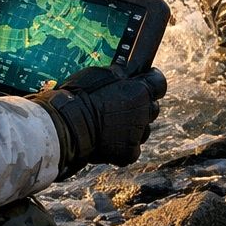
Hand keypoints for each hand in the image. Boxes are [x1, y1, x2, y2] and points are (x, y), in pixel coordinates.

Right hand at [32, 66, 166, 177]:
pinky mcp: (128, 153)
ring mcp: (136, 135)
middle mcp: (143, 113)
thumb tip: (127, 72)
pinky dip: (125, 144)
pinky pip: (133, 147)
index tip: (146, 78)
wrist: (66, 127)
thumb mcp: (99, 74)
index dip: (152, 79)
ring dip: (134, 125)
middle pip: (152, 107)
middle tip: (124, 103)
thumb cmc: (79, 97)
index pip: (159, 83)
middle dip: (142, 104)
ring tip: (113, 123)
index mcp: (139, 92)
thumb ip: (119, 74)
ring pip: (144, 129)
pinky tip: (110, 139)